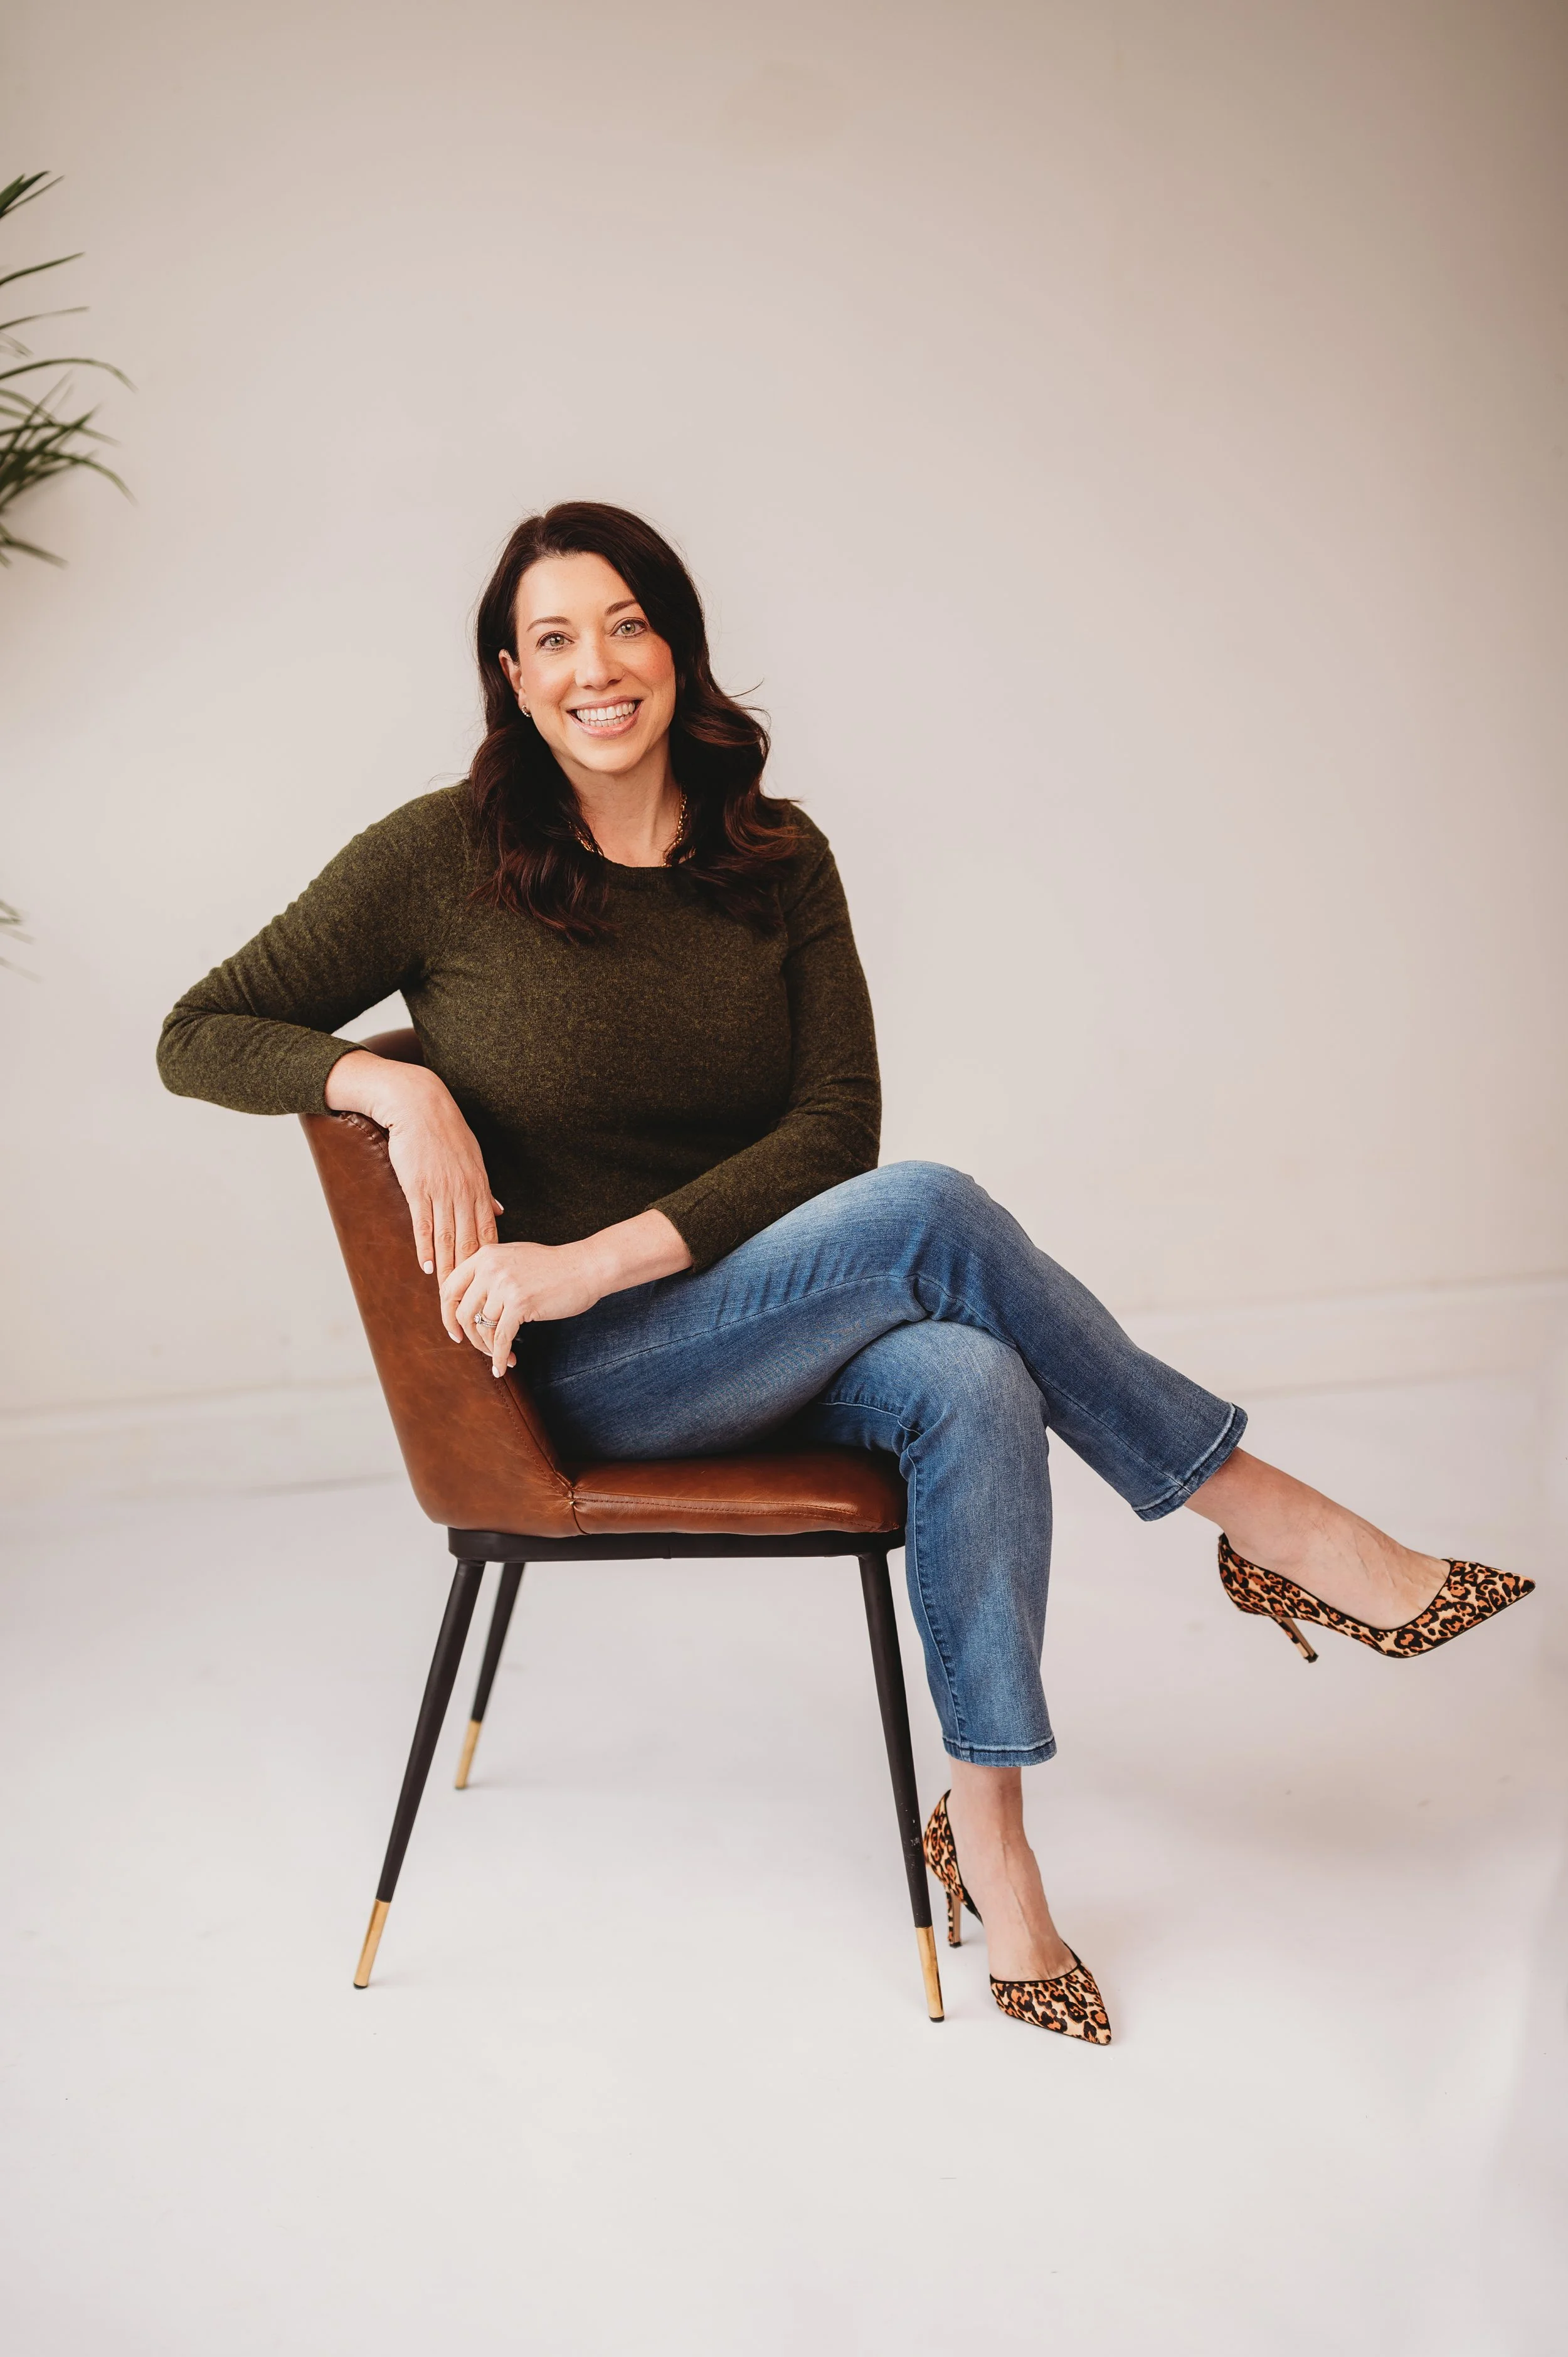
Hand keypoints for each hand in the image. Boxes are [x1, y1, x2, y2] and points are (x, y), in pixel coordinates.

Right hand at [325, 1049, 500, 1284]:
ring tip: (448, 1298)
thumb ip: (485, 1191)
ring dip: (448, 1271)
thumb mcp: (473, 1160)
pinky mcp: (418, 1187)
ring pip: (448, 1240)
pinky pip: (424, 1223)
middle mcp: (464, 1194)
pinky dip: (426, 1246)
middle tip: (470, 1303)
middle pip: (470, 1245)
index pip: (489, 1235)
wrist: (419, 1105)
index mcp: (480, 1190)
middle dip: (470, 1279)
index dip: (490, 1265)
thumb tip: (499, 1212)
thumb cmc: (446, 1133)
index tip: (492, 1290)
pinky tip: (427, 1267)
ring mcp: (441, 1192)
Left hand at [441, 1240, 609, 1375]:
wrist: (586, 1266)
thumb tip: (468, 1302)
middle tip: (479, 1347)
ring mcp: (504, 1285)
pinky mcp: (520, 1303)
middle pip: (461, 1312)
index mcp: (485, 1255)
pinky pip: (501, 1338)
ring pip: (482, 1328)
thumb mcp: (513, 1259)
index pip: (449, 1287)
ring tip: (500, 1356)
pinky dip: (500, 1356)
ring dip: (489, 1349)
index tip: (456, 1330)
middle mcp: (489, 1268)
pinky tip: (504, 1366)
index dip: (447, 1314)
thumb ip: (489, 1273)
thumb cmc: (554, 1267)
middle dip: (468, 1336)